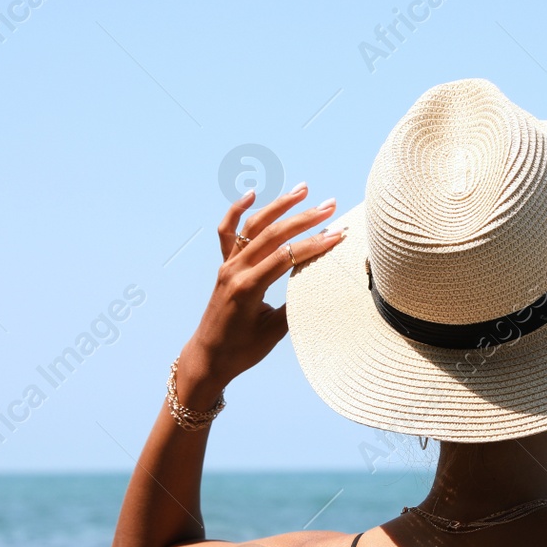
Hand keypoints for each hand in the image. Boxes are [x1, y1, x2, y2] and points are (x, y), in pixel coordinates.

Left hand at [178, 183, 344, 389]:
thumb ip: (296, 307)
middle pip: (273, 234)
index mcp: (248, 288)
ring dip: (279, 205)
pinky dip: (237, 210)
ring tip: (303, 189)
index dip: (314, 244)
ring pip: (253, 225)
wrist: (208, 357)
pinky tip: (252, 194)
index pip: (286, 256)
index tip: (338, 235)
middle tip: (330, 205)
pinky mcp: (224, 266)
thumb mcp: (274, 333)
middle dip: (304, 218)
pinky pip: (228, 232)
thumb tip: (322, 286)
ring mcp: (227, 265)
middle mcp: (235, 270)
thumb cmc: (241, 350)